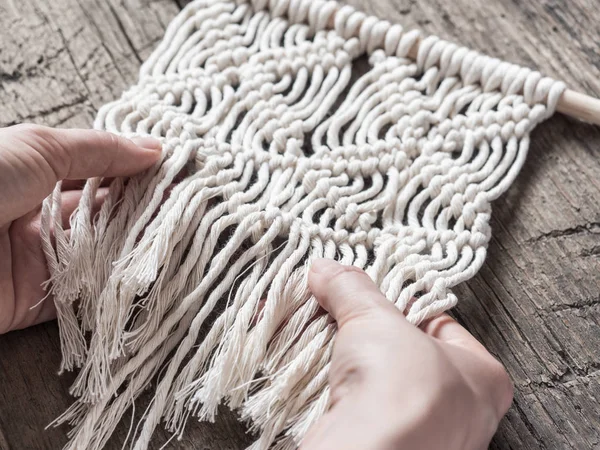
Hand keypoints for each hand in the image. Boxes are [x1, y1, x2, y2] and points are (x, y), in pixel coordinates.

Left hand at [0, 124, 160, 333]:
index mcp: (36, 176)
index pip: (101, 174)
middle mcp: (41, 218)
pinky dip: (116, 287)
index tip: (179, 171)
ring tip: (181, 234)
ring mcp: (41, 261)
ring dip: (138, 246)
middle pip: (106, 215)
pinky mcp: (37, 303)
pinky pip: (85, 295)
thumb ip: (100, 150)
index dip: (139, 172)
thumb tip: (155, 148)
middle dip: (146, 209)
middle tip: (191, 203)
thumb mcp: (39, 147)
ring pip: (101, 254)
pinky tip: (149, 272)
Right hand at [301, 259, 512, 449]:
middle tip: (351, 320)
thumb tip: (328, 270)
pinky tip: (330, 386)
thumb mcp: (374, 319)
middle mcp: (463, 416)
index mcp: (484, 378)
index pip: (442, 325)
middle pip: (411, 357)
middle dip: (376, 339)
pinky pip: (369, 417)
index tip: (378, 297)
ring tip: (334, 350)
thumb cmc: (399, 390)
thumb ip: (353, 290)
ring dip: (358, 370)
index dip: (405, 306)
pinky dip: (347, 399)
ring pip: (388, 390)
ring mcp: (429, 441)